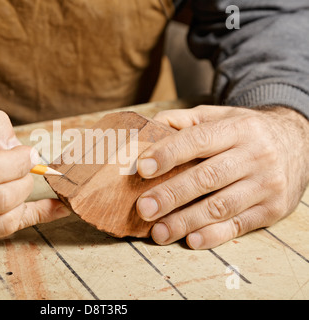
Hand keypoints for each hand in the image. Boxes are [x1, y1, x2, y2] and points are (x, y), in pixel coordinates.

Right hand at [0, 110, 68, 247]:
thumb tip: (18, 149)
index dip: (18, 161)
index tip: (27, 153)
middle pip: (0, 198)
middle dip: (23, 179)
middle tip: (24, 165)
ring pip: (5, 220)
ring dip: (24, 197)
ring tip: (19, 180)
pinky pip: (5, 233)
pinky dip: (35, 217)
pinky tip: (56, 208)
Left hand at [136, 105, 308, 248]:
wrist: (298, 143)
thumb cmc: (245, 131)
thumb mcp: (220, 116)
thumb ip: (184, 121)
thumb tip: (147, 129)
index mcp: (238, 128)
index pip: (199, 140)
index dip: (169, 153)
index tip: (143, 168)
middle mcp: (256, 155)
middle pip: (208, 177)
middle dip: (172, 195)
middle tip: (144, 208)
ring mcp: (266, 184)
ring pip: (221, 206)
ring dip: (186, 221)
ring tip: (158, 231)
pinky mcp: (273, 209)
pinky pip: (239, 225)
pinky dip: (214, 235)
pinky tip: (191, 240)